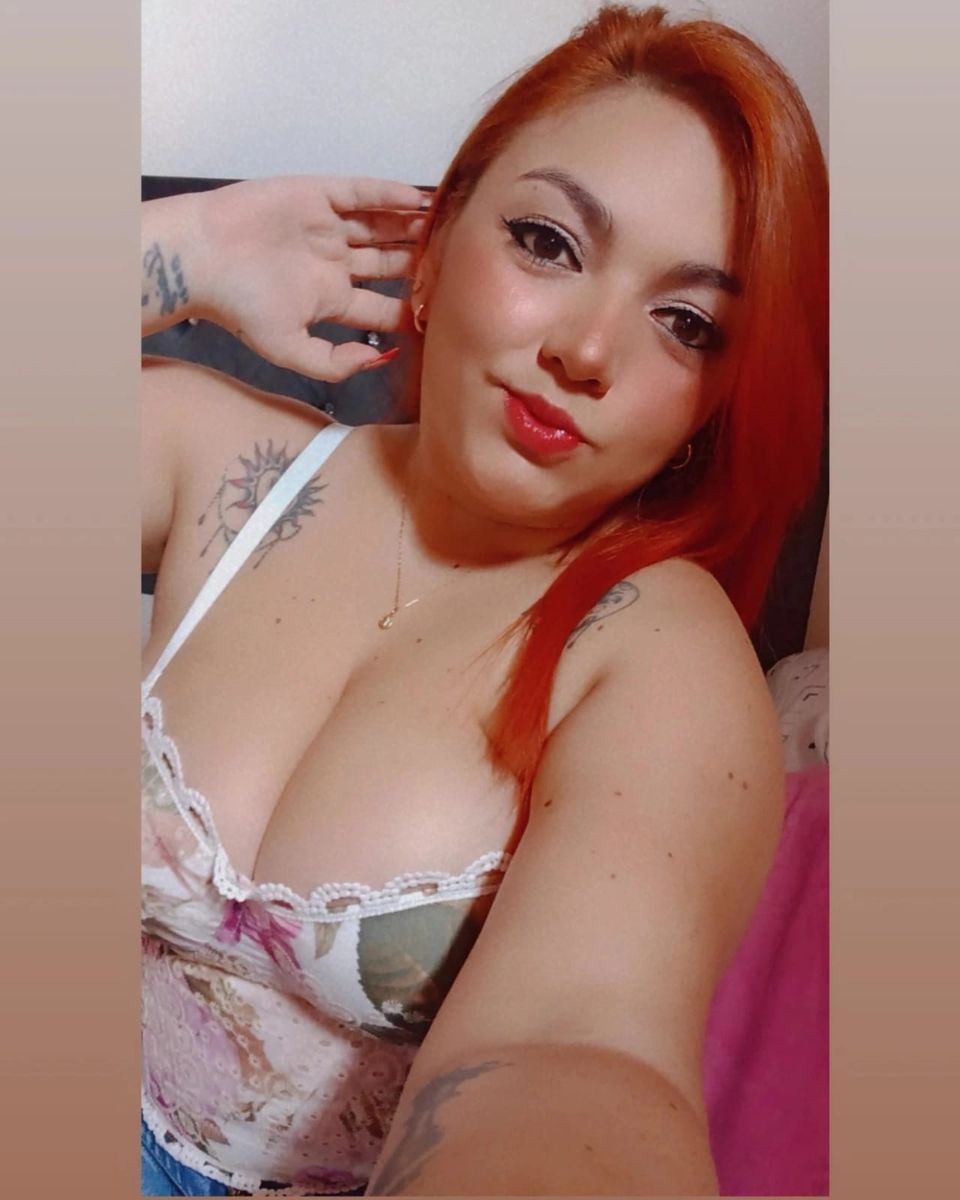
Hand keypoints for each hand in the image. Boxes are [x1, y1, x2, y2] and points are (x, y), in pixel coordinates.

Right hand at [188, 175, 428, 380]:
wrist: (201, 258)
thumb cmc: (239, 307)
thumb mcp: (289, 350)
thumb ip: (335, 363)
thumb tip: (381, 360)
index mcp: (330, 300)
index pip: (383, 307)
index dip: (412, 309)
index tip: (447, 311)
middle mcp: (334, 263)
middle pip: (390, 265)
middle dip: (421, 265)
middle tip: (460, 263)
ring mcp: (327, 228)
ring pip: (382, 227)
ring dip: (413, 228)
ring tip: (450, 224)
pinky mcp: (316, 195)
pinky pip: (361, 193)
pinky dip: (390, 194)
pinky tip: (419, 198)